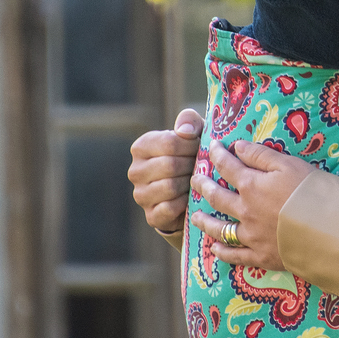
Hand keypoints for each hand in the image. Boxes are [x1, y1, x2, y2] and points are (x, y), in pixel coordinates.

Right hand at [129, 108, 203, 233]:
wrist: (192, 192)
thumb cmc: (193, 155)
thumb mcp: (194, 133)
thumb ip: (189, 121)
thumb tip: (184, 132)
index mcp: (141, 147)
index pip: (169, 143)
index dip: (191, 145)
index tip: (201, 147)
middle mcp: (135, 171)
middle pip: (170, 165)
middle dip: (192, 165)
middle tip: (203, 166)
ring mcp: (140, 195)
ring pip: (170, 187)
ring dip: (190, 184)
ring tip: (198, 180)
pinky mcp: (151, 216)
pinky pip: (170, 208)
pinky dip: (185, 202)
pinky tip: (192, 197)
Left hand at [190, 139, 314, 271]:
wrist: (328, 229)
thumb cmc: (312, 191)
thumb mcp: (289, 164)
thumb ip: (260, 155)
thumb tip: (237, 146)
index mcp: (251, 185)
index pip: (228, 166)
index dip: (217, 154)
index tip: (211, 146)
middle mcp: (245, 211)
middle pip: (218, 197)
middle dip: (203, 186)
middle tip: (194, 180)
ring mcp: (251, 235)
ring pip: (220, 228)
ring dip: (205, 222)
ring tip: (194, 217)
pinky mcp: (261, 256)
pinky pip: (235, 255)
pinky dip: (222, 252)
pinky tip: (214, 250)